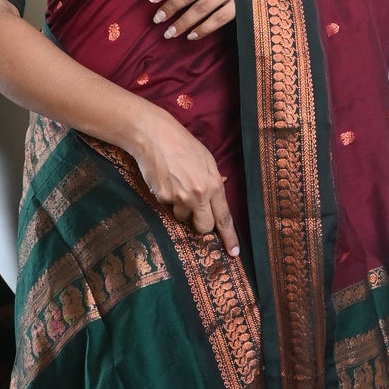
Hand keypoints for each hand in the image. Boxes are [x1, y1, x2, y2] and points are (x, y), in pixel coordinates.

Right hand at [126, 101, 240, 256]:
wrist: (154, 136)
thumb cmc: (183, 145)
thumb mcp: (207, 160)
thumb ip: (213, 182)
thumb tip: (216, 199)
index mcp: (213, 186)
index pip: (224, 218)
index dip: (229, 237)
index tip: (234, 253)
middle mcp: (197, 196)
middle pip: (203, 227)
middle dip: (200, 223)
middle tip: (195, 208)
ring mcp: (178, 198)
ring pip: (182, 217)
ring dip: (181, 208)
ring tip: (177, 184)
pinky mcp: (161, 197)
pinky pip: (166, 206)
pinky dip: (166, 197)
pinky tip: (165, 180)